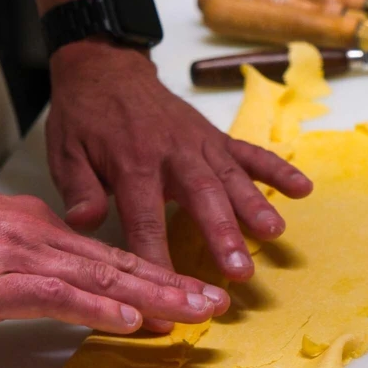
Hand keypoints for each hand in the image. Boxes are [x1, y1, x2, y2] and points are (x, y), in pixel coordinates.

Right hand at [0, 177, 229, 333]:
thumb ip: (34, 249)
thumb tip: (67, 264)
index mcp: (43, 228)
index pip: (110, 256)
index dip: (155, 275)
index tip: (189, 290)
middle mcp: (43, 239)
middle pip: (120, 265)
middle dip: (172, 285)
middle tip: (215, 302)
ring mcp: (22, 260)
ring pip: (102, 279)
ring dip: (154, 297)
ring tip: (194, 311)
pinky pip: (57, 297)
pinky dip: (97, 309)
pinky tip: (130, 320)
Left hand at [46, 41, 312, 289]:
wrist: (106, 67)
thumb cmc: (85, 117)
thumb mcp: (65, 152)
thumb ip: (79, 190)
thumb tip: (85, 225)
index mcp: (132, 164)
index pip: (144, 221)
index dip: (155, 261)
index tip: (165, 300)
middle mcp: (172, 154)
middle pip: (201, 198)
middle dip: (221, 235)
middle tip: (239, 271)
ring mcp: (199, 144)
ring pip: (231, 177)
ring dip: (254, 206)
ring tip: (274, 234)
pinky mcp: (215, 136)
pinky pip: (249, 152)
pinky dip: (276, 169)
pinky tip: (302, 189)